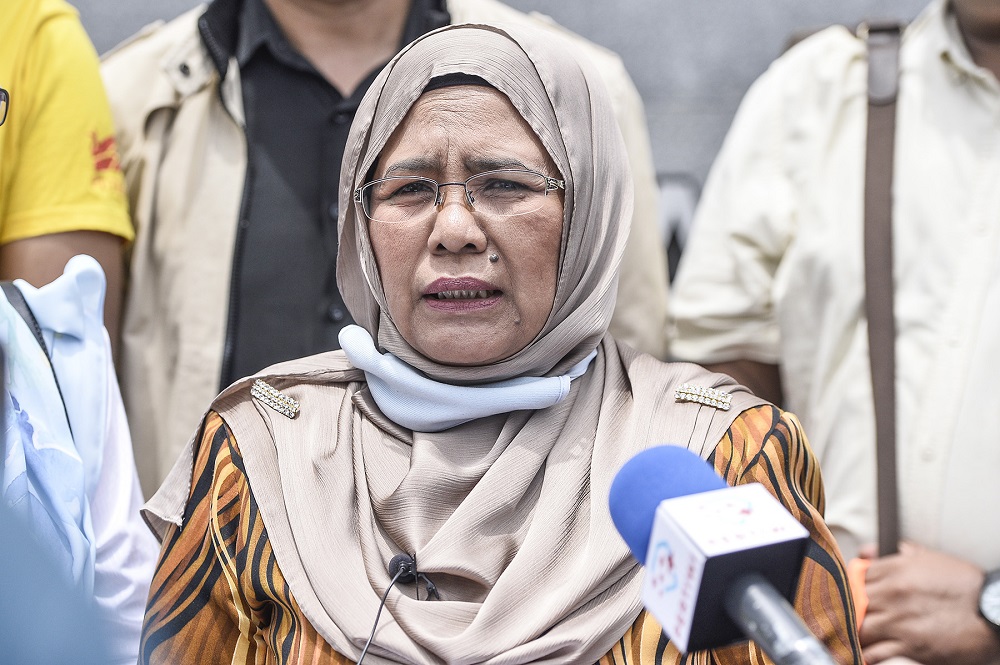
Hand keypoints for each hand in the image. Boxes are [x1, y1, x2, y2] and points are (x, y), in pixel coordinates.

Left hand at [859, 542, 999, 664]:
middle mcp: (893, 594)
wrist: (992, 611)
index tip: (848, 592)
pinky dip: (866, 654)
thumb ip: (900, 553)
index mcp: (896, 570)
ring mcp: (900, 621)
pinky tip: (864, 652)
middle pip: (852, 602)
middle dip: (848, 609)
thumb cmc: (964, 585)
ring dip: (854, 631)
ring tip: (853, 634)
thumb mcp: (930, 559)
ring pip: (858, 628)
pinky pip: (875, 653)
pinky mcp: (910, 646)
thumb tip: (874, 551)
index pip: (855, 576)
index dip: (849, 585)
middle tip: (846, 614)